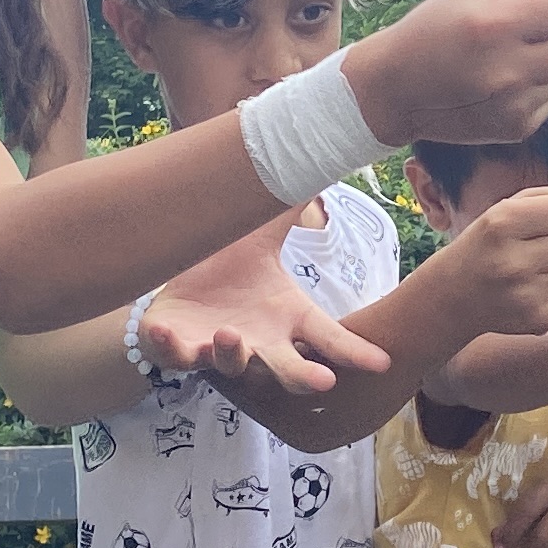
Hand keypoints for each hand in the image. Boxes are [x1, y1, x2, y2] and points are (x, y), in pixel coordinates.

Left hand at [142, 222, 393, 395]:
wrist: (176, 285)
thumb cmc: (227, 268)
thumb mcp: (259, 238)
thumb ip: (288, 212)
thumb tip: (319, 166)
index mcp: (286, 317)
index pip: (327, 337)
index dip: (354, 351)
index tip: (382, 362)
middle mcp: (259, 341)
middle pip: (289, 369)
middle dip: (304, 377)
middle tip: (324, 381)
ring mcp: (218, 349)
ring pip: (232, 364)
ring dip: (233, 354)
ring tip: (230, 334)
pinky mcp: (178, 348)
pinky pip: (174, 355)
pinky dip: (170, 348)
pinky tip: (165, 333)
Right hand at [345, 0, 547, 146]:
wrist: (396, 87)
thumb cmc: (440, 25)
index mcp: (496, 23)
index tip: (522, 15)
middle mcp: (508, 67)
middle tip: (515, 38)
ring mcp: (514, 103)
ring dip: (545, 64)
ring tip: (500, 63)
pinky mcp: (517, 129)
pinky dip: (534, 91)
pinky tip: (497, 87)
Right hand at [449, 184, 547, 335]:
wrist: (453, 296)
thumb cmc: (489, 244)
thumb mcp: (510, 209)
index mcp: (500, 224)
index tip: (542, 223)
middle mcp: (510, 261)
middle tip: (539, 247)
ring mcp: (524, 295)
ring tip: (539, 267)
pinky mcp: (536, 321)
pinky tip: (541, 288)